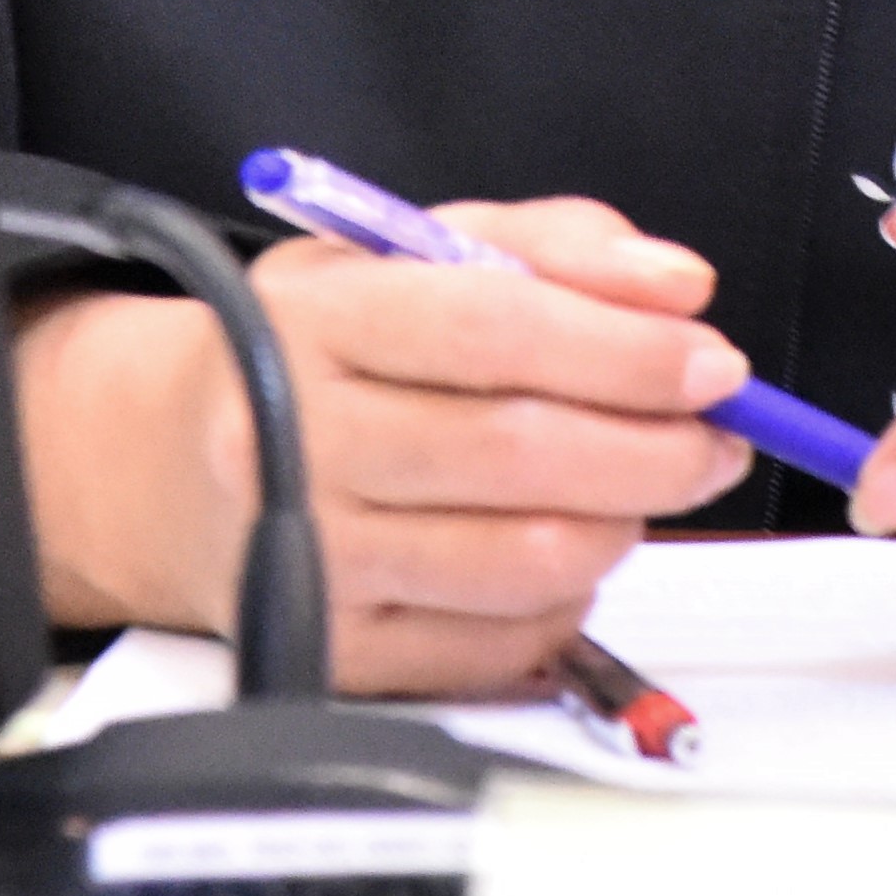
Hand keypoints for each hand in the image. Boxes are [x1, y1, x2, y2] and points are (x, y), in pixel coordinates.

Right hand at [14, 197, 754, 697]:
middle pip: (520, 456)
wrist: (175, 460)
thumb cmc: (322, 347)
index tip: (714, 362)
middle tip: (719, 435)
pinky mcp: (334, 649)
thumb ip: (554, 247)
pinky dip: (570, 598)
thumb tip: (678, 286)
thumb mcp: (412, 253)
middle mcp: (299, 442)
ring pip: (522, 559)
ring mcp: (312, 557)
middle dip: (656, 449)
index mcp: (320, 321)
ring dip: (624, 524)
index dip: (623, 352)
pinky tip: (570, 547)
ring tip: (646, 486)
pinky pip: (498, 641)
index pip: (494, 332)